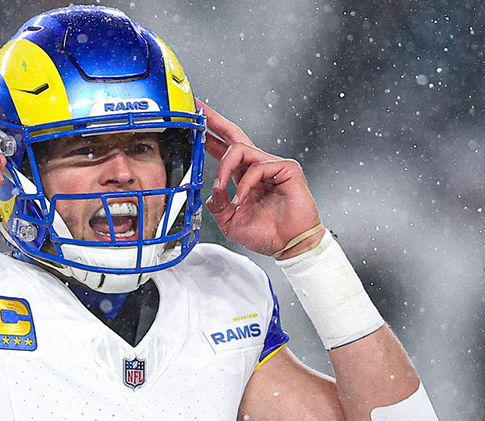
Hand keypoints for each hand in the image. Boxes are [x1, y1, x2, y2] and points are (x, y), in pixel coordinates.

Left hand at [200, 100, 322, 257]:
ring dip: (224, 169)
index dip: (209, 136)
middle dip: (215, 121)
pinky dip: (245, 184)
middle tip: (199, 109)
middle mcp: (258, 167)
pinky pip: (257, 167)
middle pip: (235, 135)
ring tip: (221, 188)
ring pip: (241, 149)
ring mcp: (273, 166)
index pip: (224, 150)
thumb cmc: (267, 234)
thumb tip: (212, 189)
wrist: (289, 246)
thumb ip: (217, 204)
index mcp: (244, 177)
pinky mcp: (287, 168)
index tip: (195, 124)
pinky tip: (242, 199)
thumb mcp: (230, 221)